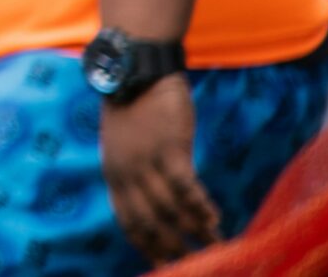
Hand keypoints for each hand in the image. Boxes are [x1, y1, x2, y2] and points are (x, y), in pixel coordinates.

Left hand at [102, 76, 217, 263]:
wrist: (136, 69)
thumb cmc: (135, 106)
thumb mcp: (128, 145)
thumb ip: (139, 173)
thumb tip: (162, 202)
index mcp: (113, 173)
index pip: (127, 220)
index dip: (146, 243)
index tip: (163, 261)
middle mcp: (125, 172)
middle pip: (149, 222)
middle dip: (171, 246)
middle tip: (193, 261)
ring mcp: (145, 161)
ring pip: (170, 209)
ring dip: (194, 229)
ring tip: (213, 243)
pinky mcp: (169, 147)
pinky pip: (186, 187)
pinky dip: (200, 206)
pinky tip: (214, 217)